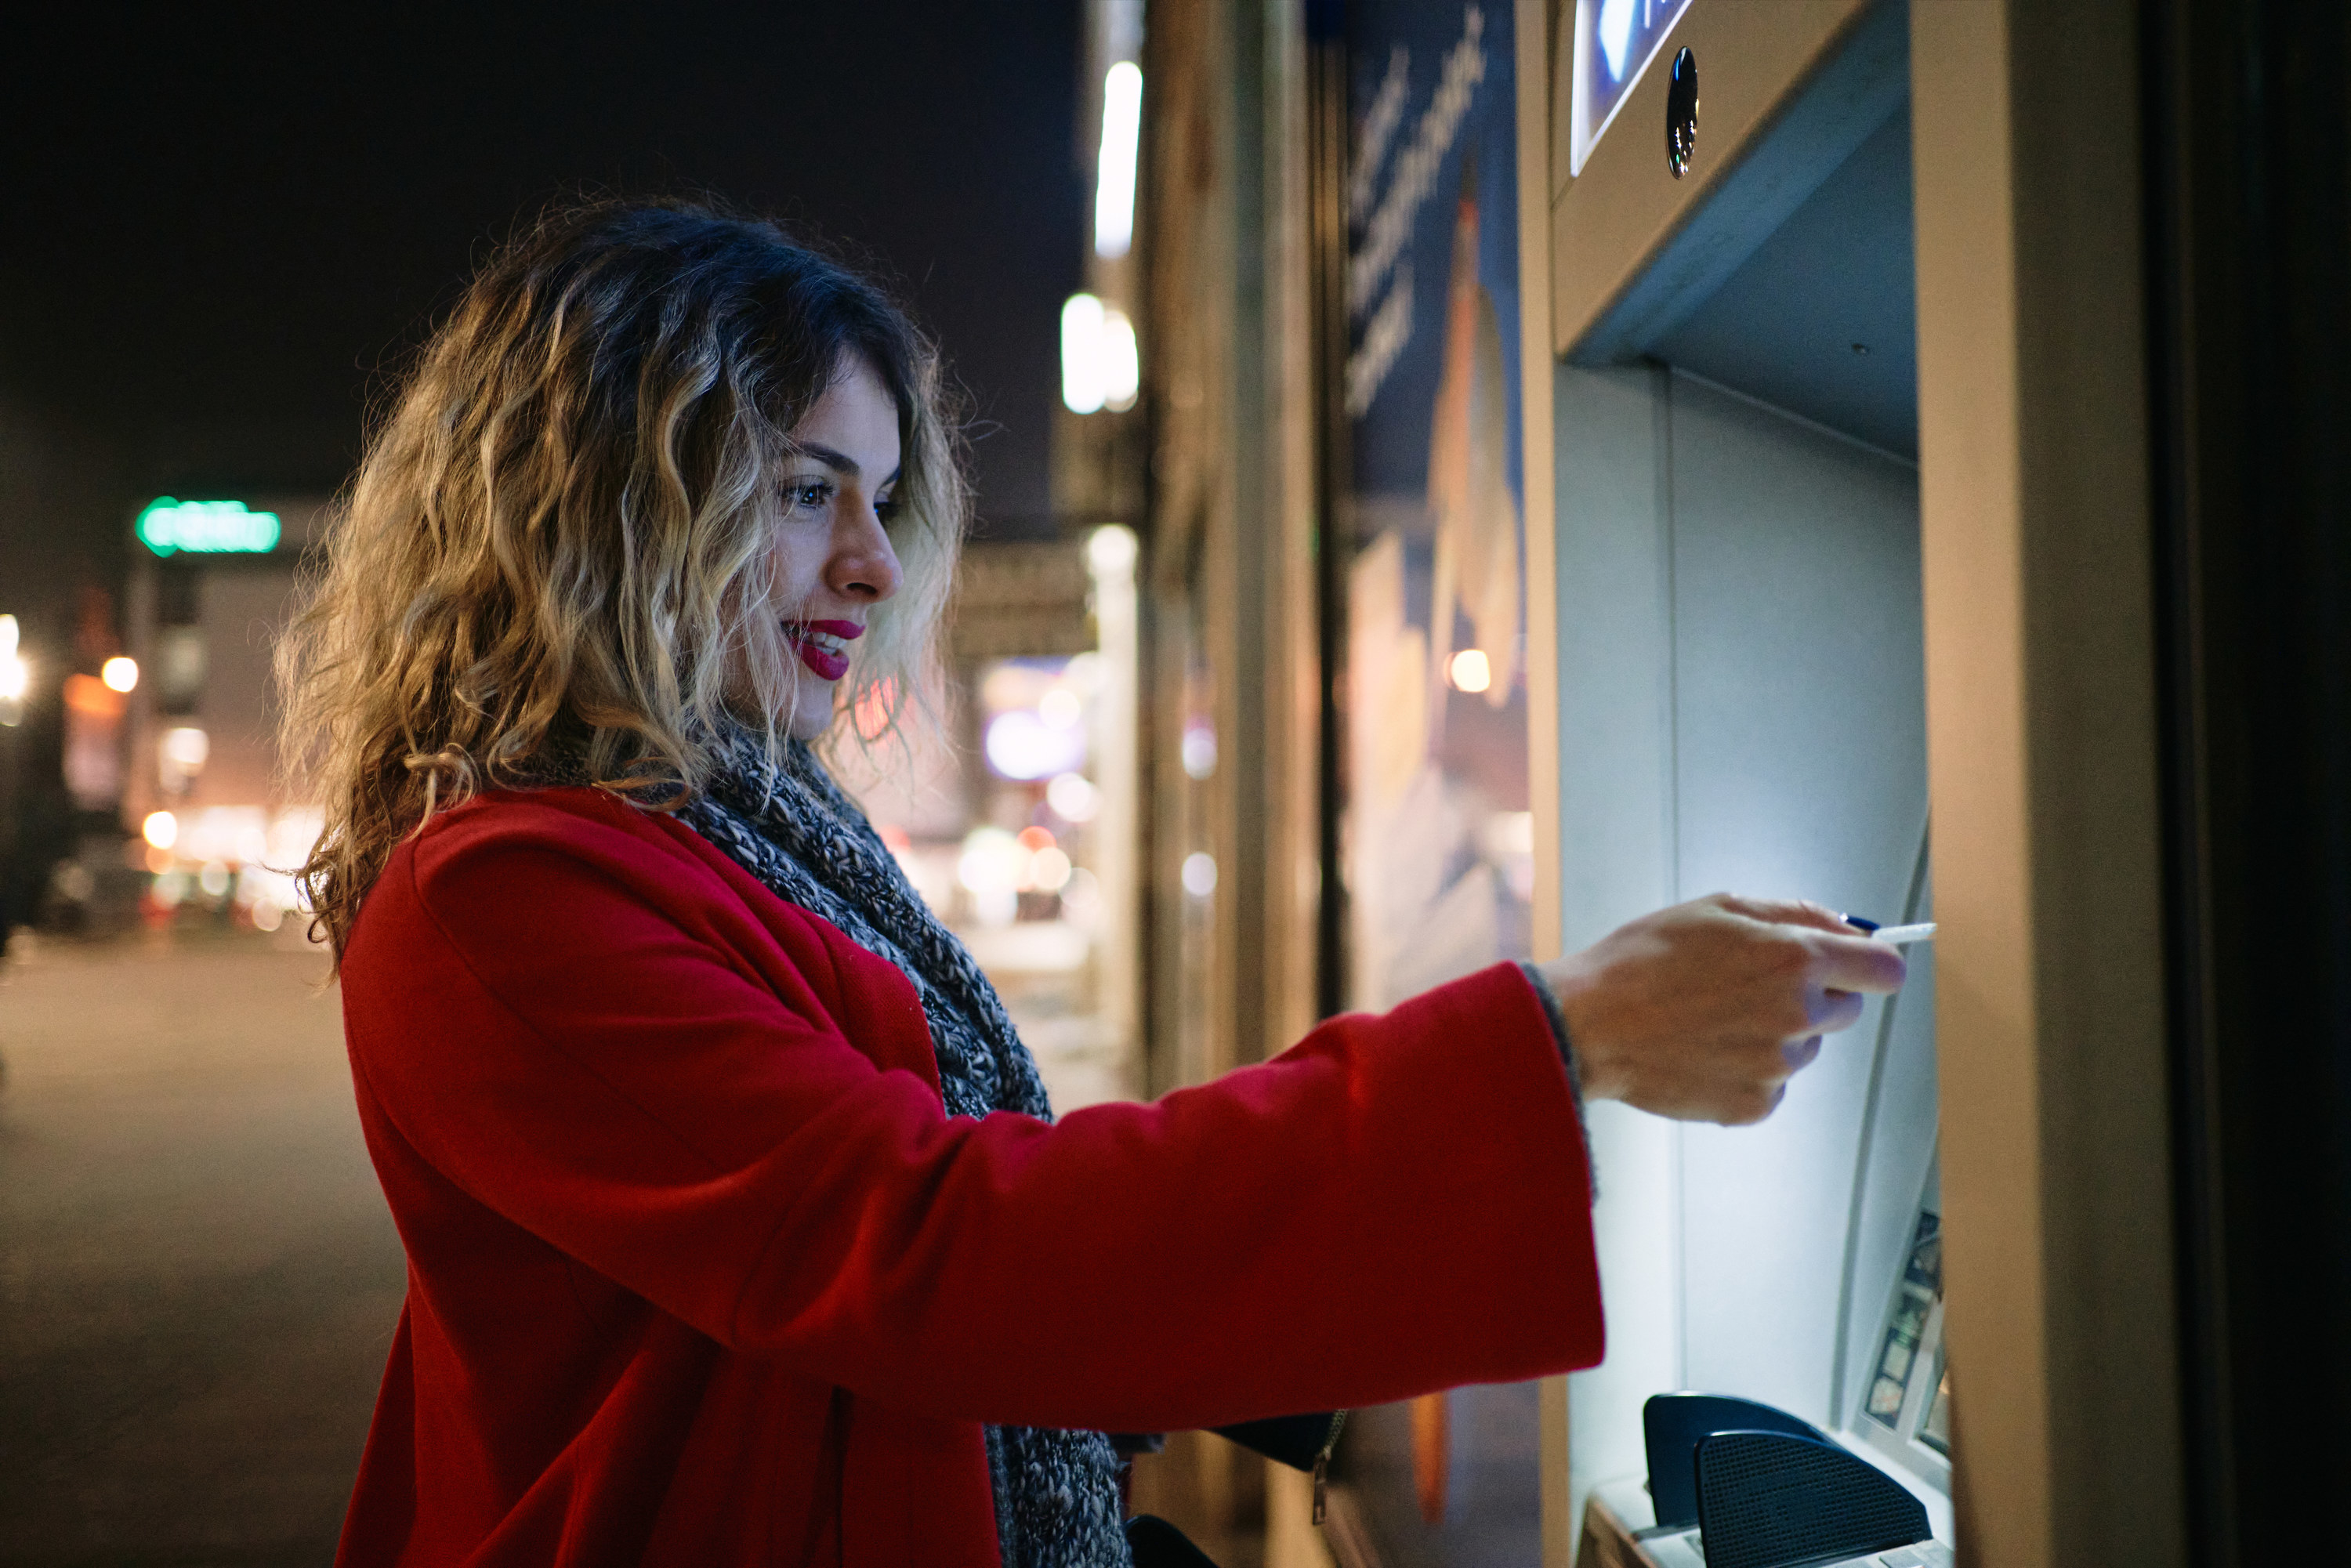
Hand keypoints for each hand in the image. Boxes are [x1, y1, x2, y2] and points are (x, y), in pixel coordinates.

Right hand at [1535, 894, 1906, 1125]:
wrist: (1588, 1025)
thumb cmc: (1642, 960)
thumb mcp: (1716, 909)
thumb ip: (1790, 914)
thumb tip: (1843, 925)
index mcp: (1794, 958)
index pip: (1884, 970)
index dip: (1872, 965)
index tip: (1859, 967)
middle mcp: (1796, 1014)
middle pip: (1847, 1010)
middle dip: (1814, 995)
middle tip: (1754, 986)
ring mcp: (1777, 1065)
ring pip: (1805, 1048)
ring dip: (1777, 1034)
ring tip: (1714, 1019)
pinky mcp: (1754, 1105)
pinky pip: (1773, 1084)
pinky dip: (1749, 1070)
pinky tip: (1705, 1050)